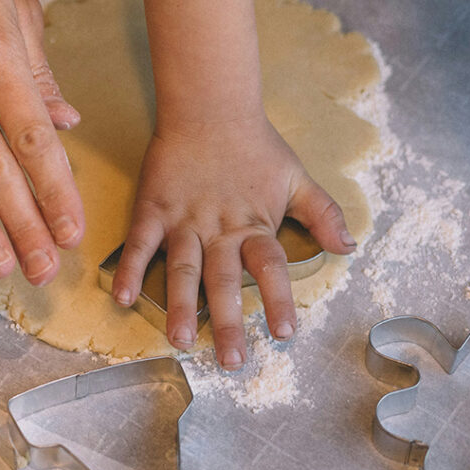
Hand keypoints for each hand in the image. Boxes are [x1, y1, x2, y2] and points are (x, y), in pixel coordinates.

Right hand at [109, 114, 355, 369]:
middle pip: (223, 280)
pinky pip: (139, 243)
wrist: (209, 109)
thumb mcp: (297, 178)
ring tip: (180, 341)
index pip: (269, 267)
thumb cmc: (255, 146)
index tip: (283, 333)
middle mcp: (218, 229)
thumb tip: (349, 248)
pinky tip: (120, 297)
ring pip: (182, 269)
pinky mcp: (153, 210)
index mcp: (254, 224)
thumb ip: (322, 213)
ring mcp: (183, 221)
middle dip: (226, 321)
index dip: (276, 299)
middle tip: (231, 360)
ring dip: (180, 306)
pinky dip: (128, 268)